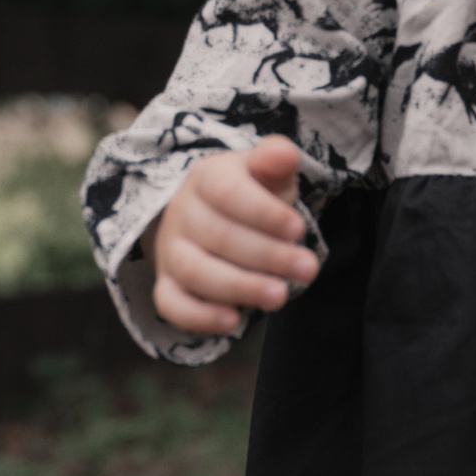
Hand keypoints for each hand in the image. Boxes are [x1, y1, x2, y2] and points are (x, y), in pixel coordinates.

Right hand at [147, 135, 319, 338]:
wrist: (213, 217)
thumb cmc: (252, 195)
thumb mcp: (267, 174)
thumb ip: (276, 161)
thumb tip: (283, 154)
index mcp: (207, 179)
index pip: (228, 193)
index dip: (263, 213)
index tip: (299, 228)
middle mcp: (182, 214)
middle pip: (218, 236)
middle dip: (267, 255)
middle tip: (308, 269)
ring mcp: (172, 252)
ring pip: (196, 272)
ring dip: (239, 287)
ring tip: (279, 296)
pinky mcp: (168, 286)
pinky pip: (172, 305)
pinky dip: (198, 317)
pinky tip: (232, 321)